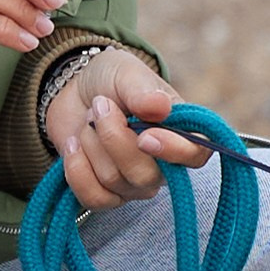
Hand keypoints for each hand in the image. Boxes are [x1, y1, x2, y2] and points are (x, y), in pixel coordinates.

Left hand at [44, 42, 211, 214]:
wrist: (75, 91)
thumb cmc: (111, 80)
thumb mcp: (126, 73)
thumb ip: (142, 91)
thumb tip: (161, 106)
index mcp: (180, 132)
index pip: (195, 155)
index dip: (174, 151)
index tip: (145, 136)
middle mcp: (163, 164)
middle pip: (145, 175)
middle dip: (113, 138)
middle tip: (100, 106)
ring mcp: (135, 183)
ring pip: (113, 181)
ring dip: (91, 143)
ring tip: (89, 120)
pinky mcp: (106, 193)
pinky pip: (93, 197)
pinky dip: (76, 168)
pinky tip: (73, 144)